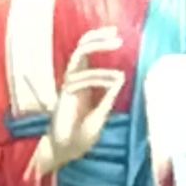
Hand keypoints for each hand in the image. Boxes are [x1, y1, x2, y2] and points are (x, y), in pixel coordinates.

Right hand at [28, 26, 129, 178]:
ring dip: (97, 48)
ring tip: (116, 45)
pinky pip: (79, 78)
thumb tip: (121, 77)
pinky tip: (113, 80)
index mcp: (83, 83)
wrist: (65, 152)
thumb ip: (108, 98)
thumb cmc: (81, 136)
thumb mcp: (101, 115)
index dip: (100, 41)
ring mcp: (68, 86)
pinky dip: (97, 76)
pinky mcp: (64, 95)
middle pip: (80, 48)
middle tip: (115, 33)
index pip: (87, 53)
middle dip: (97, 37)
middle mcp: (75, 80)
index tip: (118, 37)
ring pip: (78, 56)